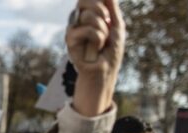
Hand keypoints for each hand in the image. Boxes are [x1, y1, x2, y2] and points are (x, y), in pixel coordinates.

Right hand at [67, 0, 124, 116]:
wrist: (105, 70)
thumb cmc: (111, 50)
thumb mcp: (117, 26)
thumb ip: (112, 8)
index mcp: (89, 16)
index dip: (97, 0)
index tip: (107, 14)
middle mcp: (79, 21)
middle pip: (83, 1)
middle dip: (100, 10)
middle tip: (106, 22)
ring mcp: (73, 30)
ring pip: (88, 15)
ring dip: (102, 29)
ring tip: (102, 41)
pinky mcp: (70, 40)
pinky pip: (87, 30)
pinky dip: (97, 38)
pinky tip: (96, 48)